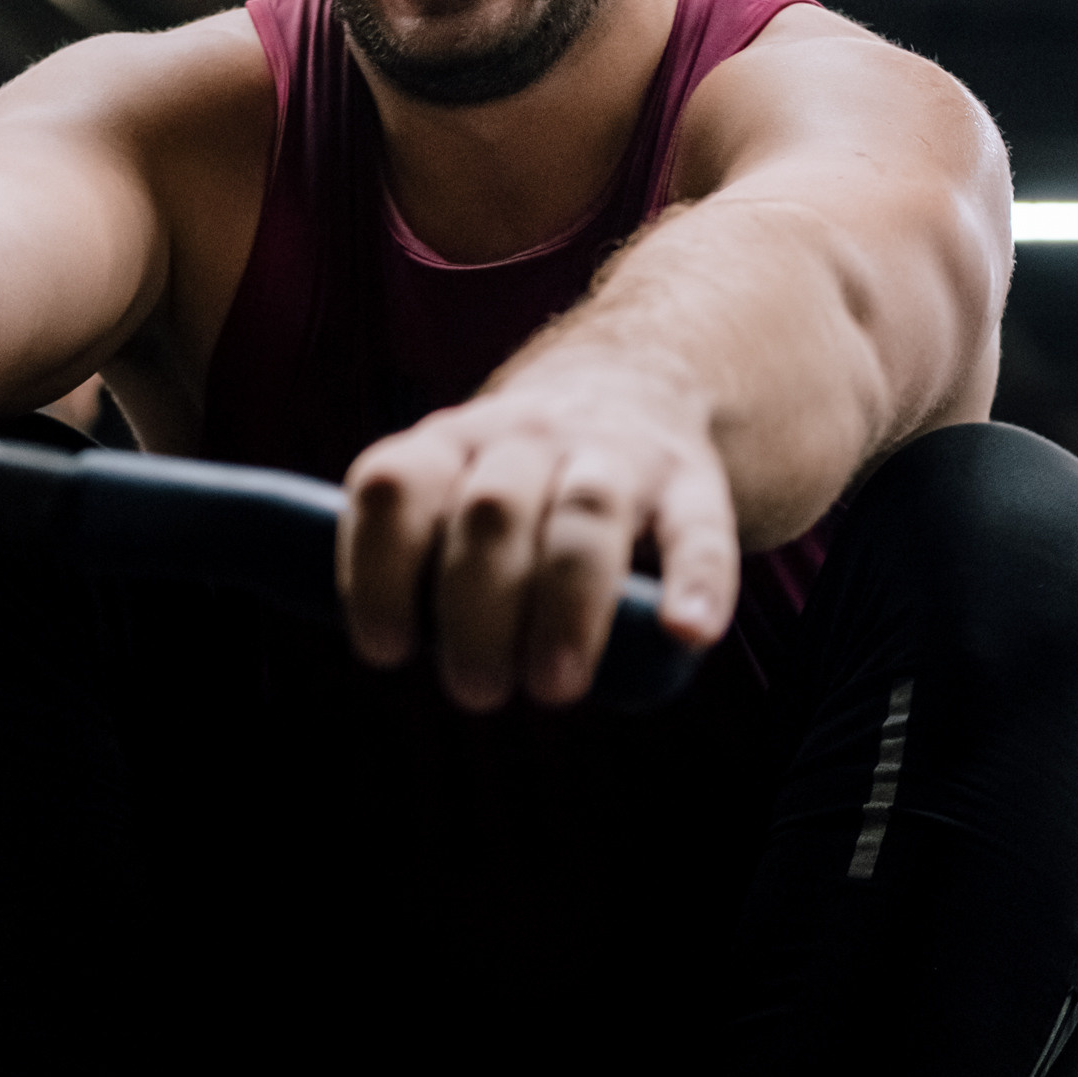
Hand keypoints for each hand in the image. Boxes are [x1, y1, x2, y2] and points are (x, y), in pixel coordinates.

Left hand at [337, 363, 740, 710]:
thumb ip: (422, 558)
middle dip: (476, 611)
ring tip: (553, 687)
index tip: (386, 649)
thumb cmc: (520, 488)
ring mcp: (615, 455)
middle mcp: (527, 437)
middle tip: (476, 691)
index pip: (395, 486)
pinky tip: (686, 631)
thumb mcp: (453, 492)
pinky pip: (698, 531)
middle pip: (492, 512)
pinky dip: (697, 583)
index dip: (379, 570)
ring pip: (588, 514)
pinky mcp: (692, 483)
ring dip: (565, 607)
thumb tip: (402, 648)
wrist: (634, 385)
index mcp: (450, 444)